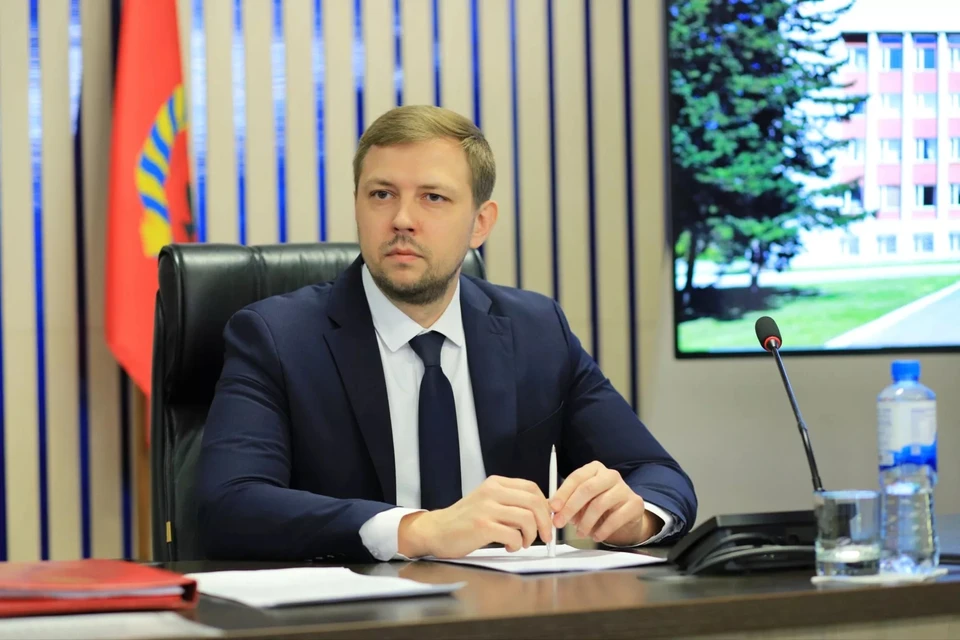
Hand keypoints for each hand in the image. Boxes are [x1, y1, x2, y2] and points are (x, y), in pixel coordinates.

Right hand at [398, 476, 553, 558]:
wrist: (436, 530)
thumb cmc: (465, 520)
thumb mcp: (488, 501)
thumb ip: (511, 502)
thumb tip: (543, 512)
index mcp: (495, 483)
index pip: (532, 488)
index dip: (545, 506)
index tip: (546, 521)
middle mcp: (491, 492)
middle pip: (534, 502)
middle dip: (545, 522)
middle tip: (545, 536)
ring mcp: (486, 508)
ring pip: (527, 519)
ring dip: (530, 535)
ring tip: (522, 542)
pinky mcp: (482, 526)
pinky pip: (513, 535)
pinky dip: (517, 544)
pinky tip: (509, 546)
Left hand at [549, 461, 658, 545]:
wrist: (627, 515)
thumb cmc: (599, 504)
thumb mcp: (582, 501)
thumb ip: (567, 502)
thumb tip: (550, 509)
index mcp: (594, 469)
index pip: (576, 478)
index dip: (563, 493)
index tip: (553, 508)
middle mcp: (610, 475)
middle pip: (587, 489)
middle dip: (570, 508)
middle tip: (560, 523)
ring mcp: (624, 488)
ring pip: (599, 504)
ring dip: (586, 522)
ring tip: (580, 533)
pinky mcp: (635, 503)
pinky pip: (615, 518)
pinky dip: (602, 530)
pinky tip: (596, 536)